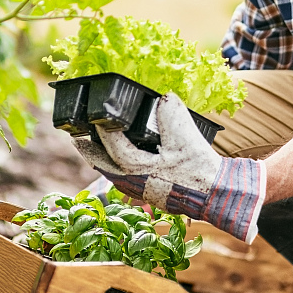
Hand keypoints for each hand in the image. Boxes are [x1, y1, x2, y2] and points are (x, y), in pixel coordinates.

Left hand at [73, 93, 265, 242]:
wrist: (216, 195)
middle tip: (77, 139)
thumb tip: (164, 97)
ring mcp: (142, 191)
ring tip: (93, 149)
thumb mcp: (186, 137)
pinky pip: (125, 181)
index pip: (112, 145)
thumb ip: (171, 114)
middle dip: (89, 151)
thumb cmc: (199, 169)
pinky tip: (120, 164)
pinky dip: (117, 169)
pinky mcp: (151, 194)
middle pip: (103, 166)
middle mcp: (135, 183)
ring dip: (102, 161)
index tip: (94, 116)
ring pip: (113, 175)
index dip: (101, 129)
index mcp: (138, 168)